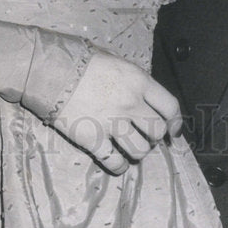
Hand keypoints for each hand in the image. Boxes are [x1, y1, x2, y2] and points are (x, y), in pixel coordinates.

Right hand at [53, 51, 182, 174]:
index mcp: (139, 81)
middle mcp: (130, 103)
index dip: (176, 121)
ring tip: (130, 148)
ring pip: (140, 150)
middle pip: (157, 131)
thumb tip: (145, 95)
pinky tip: (117, 161)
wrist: (52, 71)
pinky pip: (115, 162)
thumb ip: (133, 80)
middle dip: (154, 137)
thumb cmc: (83, 62)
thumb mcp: (116, 62)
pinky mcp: (93, 139)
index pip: (170, 106)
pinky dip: (119, 166)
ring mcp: (112, 123)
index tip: (174, 131)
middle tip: (145, 137)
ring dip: (138, 152)